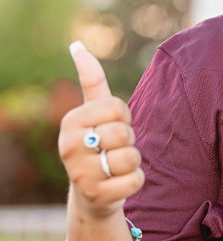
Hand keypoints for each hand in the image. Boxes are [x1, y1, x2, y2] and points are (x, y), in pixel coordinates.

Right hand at [58, 41, 143, 215]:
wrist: (92, 192)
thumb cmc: (97, 143)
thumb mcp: (93, 112)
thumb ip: (91, 79)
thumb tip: (77, 45)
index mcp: (70, 122)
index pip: (116, 107)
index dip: (124, 116)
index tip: (113, 125)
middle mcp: (69, 147)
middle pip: (124, 132)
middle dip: (128, 140)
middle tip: (114, 149)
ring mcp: (80, 174)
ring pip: (131, 157)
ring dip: (133, 161)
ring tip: (116, 165)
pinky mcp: (97, 196)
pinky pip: (135, 180)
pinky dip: (136, 180)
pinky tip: (120, 182)